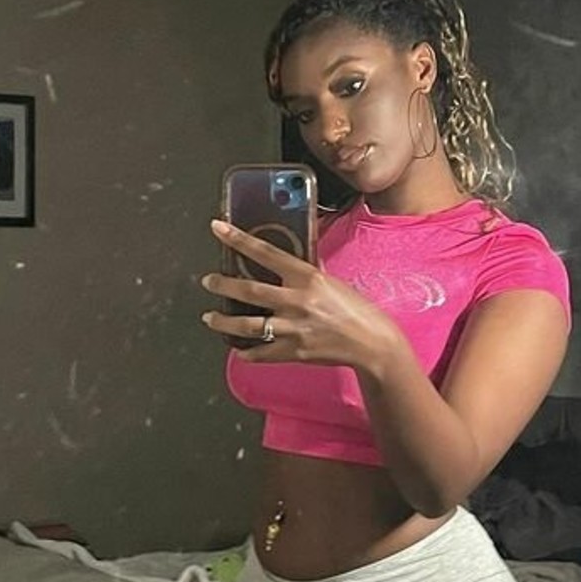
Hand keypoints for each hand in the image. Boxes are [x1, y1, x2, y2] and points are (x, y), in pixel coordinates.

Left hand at [200, 219, 397, 368]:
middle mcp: (297, 300)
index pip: (267, 253)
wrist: (371, 341)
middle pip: (250, 290)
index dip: (239, 240)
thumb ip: (304, 275)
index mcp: (307, 277)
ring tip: (210, 317)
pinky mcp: (294, 352)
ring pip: (248, 325)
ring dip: (224, 322)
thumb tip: (283, 265)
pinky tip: (239, 349)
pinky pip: (262, 353)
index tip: (218, 228)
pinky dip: (247, 352)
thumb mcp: (329, 282)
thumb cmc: (354, 308)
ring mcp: (294, 328)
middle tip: (209, 281)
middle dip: (224, 284)